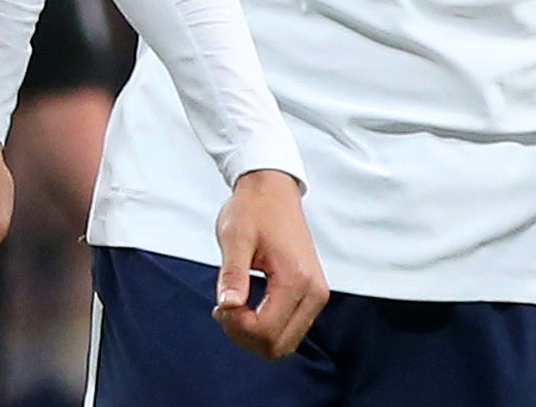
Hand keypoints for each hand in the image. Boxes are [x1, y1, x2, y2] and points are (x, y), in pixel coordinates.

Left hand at [212, 169, 328, 359]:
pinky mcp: (312, 293)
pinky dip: (266, 326)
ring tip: (233, 305)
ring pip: (285, 342)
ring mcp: (316, 294)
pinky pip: (290, 328)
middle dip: (245, 335)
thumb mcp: (235, 237)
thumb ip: (232, 274)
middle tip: (223, 308)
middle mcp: (314, 293)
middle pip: (279, 345)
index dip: (236, 327)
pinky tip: (246, 304)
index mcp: (296, 279)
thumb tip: (227, 306)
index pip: (267, 331)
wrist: (273, 189)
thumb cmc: (253, 209)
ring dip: (255, 334)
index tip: (219, 305)